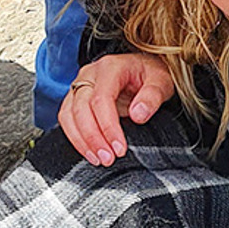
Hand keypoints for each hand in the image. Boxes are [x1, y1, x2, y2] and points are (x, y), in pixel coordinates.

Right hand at [58, 53, 175, 164]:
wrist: (141, 69)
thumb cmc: (150, 74)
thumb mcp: (161, 81)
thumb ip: (152, 96)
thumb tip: (138, 114)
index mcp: (110, 67)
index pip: (101, 99)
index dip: (108, 127)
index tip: (120, 148)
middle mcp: (90, 75)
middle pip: (81, 108)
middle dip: (93, 138)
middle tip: (108, 159)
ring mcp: (79, 86)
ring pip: (68, 115)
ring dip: (81, 141)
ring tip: (99, 159)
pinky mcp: (75, 99)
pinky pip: (67, 119)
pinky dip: (76, 138)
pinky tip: (90, 152)